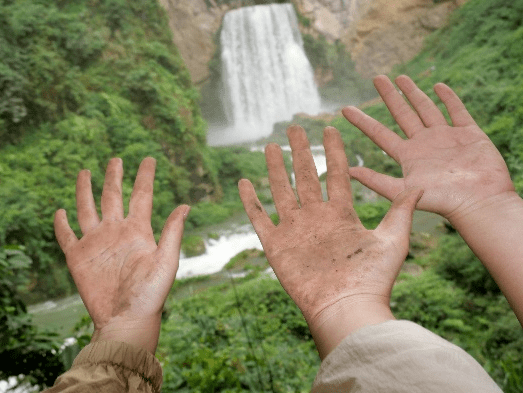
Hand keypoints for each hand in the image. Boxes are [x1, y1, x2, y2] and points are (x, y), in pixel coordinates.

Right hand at [54, 157, 188, 353]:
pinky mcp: (78, 258)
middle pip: (113, 196)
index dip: (145, 176)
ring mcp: (97, 243)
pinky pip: (67, 236)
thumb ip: (172, 232)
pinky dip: (61, 224)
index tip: (149, 159)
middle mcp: (117, 232)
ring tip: (86, 171)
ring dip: (86, 191)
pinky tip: (60, 211)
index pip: (142, 196)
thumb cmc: (151, 294)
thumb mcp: (166, 260)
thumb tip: (186, 205)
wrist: (127, 319)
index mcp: (139, 230)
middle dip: (114, 177)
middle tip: (116, 159)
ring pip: (88, 209)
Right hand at [239, 126, 421, 357]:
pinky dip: (250, 200)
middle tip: (294, 127)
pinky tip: (244, 182)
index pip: (336, 174)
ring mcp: (295, 230)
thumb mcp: (394, 240)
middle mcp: (316, 218)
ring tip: (271, 146)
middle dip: (300, 151)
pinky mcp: (276, 245)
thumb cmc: (373, 279)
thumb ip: (401, 211)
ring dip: (275, 169)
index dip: (334, 152)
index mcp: (342, 214)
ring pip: (281, 191)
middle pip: (305, 176)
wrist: (348, 308)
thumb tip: (420, 186)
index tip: (330, 128)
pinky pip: (259, 217)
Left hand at [343, 75, 513, 218]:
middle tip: (376, 78)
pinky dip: (448, 98)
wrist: (478, 203)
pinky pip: (457, 111)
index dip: (362, 121)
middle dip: (389, 96)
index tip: (345, 109)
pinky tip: (438, 86)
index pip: (379, 133)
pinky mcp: (469, 133)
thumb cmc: (441, 202)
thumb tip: (348, 171)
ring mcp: (446, 137)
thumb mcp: (402, 191)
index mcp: (407, 156)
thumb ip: (376, 181)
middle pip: (402, 114)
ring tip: (400, 78)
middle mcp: (424, 144)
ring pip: (426, 109)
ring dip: (414, 93)